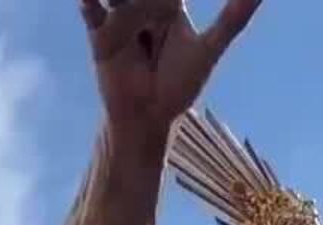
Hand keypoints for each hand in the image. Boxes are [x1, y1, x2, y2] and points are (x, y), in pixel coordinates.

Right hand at [78, 0, 263, 136]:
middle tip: (151, 5)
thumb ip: (232, 20)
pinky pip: (91, 11)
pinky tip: (89, 0)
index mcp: (169, 5)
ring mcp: (120, 18)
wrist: (150, 114)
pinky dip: (90, 2)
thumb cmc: (181, 83)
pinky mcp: (100, 33)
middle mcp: (143, 7)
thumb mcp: (209, 49)